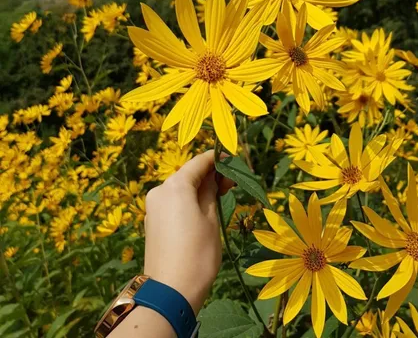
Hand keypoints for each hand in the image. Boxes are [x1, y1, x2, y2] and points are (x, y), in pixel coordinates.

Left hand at [143, 150, 232, 314]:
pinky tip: (202, 210)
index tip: (233, 161)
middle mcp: (159, 191)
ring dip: (199, 188)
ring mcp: (153, 207)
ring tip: (220, 198)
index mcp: (175, 186)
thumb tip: (212, 177)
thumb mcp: (211, 218)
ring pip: (180, 188)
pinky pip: (173, 202)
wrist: (170, 291)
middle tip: (231, 185)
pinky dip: (188, 200)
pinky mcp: (152, 221)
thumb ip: (211, 191)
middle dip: (209, 175)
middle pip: (188, 174)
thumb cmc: (198, 253)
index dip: (217, 158)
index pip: (199, 162)